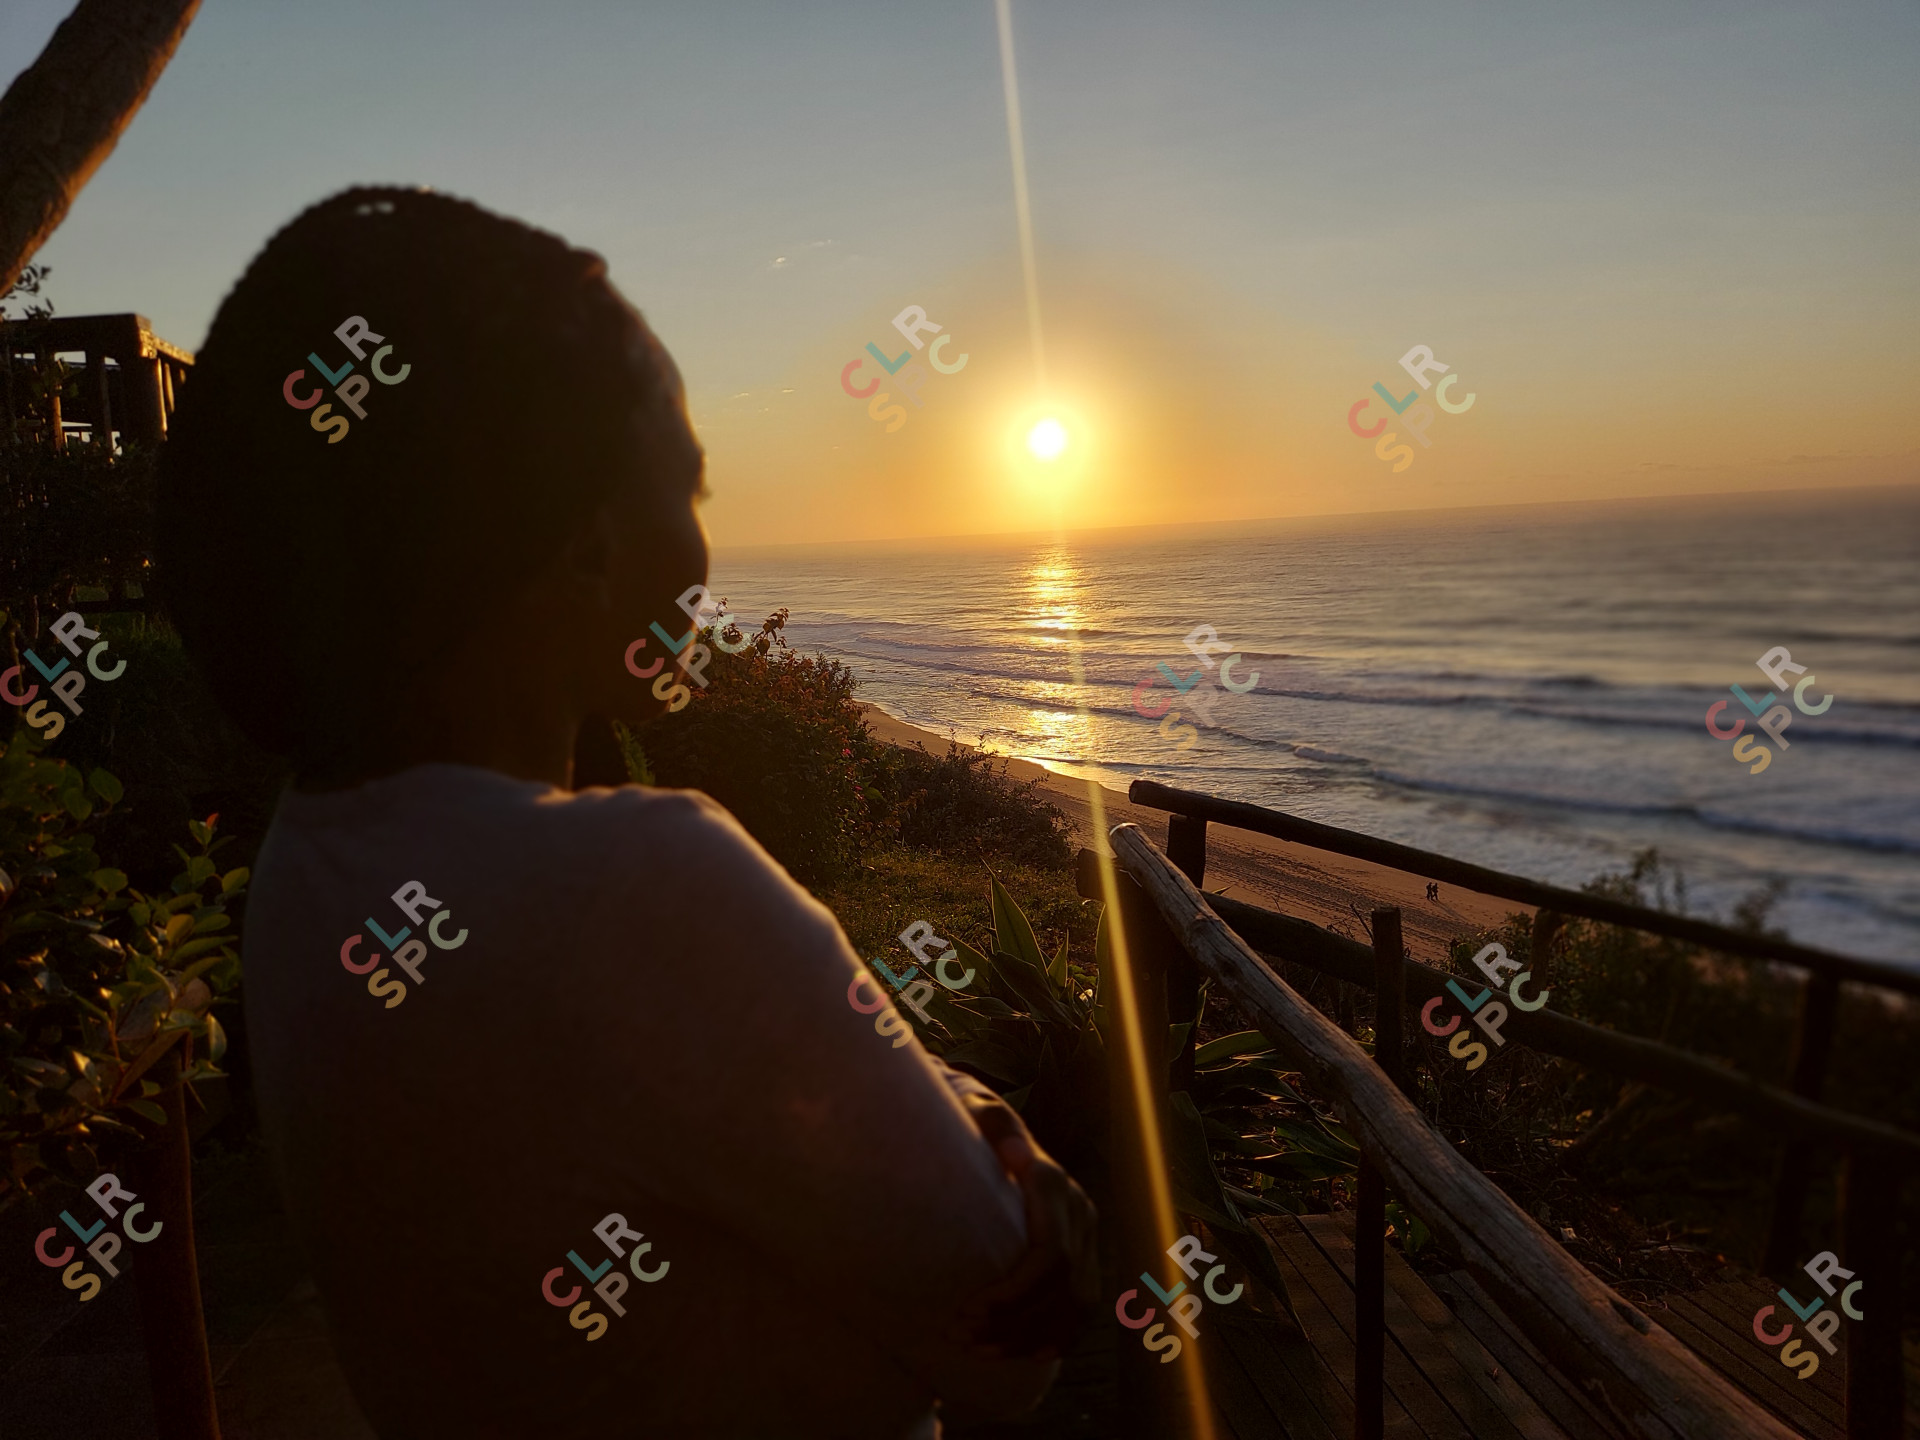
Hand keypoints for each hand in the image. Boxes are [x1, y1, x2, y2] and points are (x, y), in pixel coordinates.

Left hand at [949, 1096, 1098, 1361]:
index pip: (1050, 1254)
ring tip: (980, 1352)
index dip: (1014, 1293)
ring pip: (1076, 1303)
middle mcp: (1079, 1209)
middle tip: (962, 1338)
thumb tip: (1016, 1153)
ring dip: (1030, 1336)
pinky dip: (1058, 1336)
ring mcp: (1086, 1232)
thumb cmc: (969, 1123)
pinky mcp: (1084, 1251)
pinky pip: (1083, 1306)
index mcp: (1054, 1183)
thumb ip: (995, 1127)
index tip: (968, 1311)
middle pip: (1063, 1285)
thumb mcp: (977, 1114)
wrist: (988, 1123)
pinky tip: (1028, 1355)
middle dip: (1014, 1321)